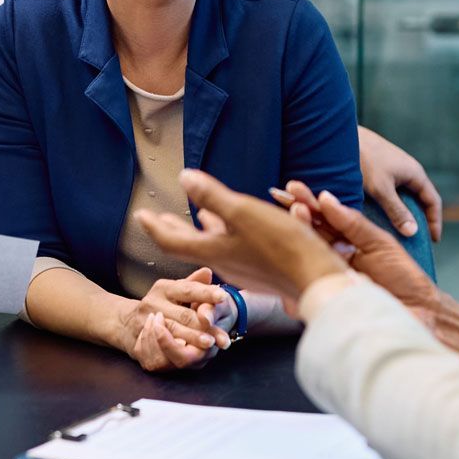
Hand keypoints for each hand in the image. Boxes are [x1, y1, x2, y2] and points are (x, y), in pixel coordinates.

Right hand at [120, 269, 228, 371]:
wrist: (126, 322)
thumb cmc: (160, 304)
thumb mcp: (175, 290)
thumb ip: (193, 284)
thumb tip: (208, 272)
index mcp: (163, 288)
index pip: (188, 289)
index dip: (206, 293)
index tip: (223, 296)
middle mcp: (152, 303)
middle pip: (184, 316)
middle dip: (205, 325)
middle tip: (222, 333)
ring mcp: (144, 323)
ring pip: (173, 333)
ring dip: (193, 340)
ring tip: (210, 344)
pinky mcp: (140, 340)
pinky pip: (160, 349)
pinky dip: (175, 352)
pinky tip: (190, 353)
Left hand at [136, 174, 348, 301]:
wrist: (318, 280)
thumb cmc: (282, 246)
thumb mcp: (244, 213)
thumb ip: (212, 196)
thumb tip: (183, 178)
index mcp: (214, 250)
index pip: (172, 241)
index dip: (154, 227)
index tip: (140, 215)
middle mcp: (224, 263)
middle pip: (189, 246)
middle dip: (171, 229)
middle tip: (156, 219)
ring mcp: (243, 268)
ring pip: (211, 247)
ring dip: (197, 231)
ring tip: (192, 217)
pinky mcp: (261, 269)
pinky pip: (231, 249)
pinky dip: (222, 235)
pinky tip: (232, 228)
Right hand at [302, 190, 442, 332]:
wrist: (419, 312)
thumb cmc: (404, 278)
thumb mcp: (380, 243)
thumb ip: (353, 223)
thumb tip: (326, 199)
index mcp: (346, 242)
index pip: (322, 219)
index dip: (307, 202)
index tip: (292, 187)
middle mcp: (333, 257)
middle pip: (309, 232)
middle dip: (297, 212)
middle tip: (287, 197)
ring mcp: (328, 276)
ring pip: (306, 252)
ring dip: (299, 230)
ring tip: (297, 212)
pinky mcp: (326, 295)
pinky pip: (308, 280)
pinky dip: (299, 264)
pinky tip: (294, 248)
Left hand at [358, 124, 443, 241]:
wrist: (341, 136)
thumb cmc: (363, 159)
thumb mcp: (381, 189)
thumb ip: (397, 210)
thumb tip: (412, 231)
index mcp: (415, 173)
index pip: (433, 201)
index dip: (435, 221)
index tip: (434, 240)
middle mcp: (407, 171)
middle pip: (419, 199)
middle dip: (419, 219)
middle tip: (415, 241)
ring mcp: (394, 169)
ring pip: (404, 196)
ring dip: (403, 213)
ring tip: (397, 233)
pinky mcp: (380, 169)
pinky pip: (391, 192)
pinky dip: (390, 205)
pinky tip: (380, 217)